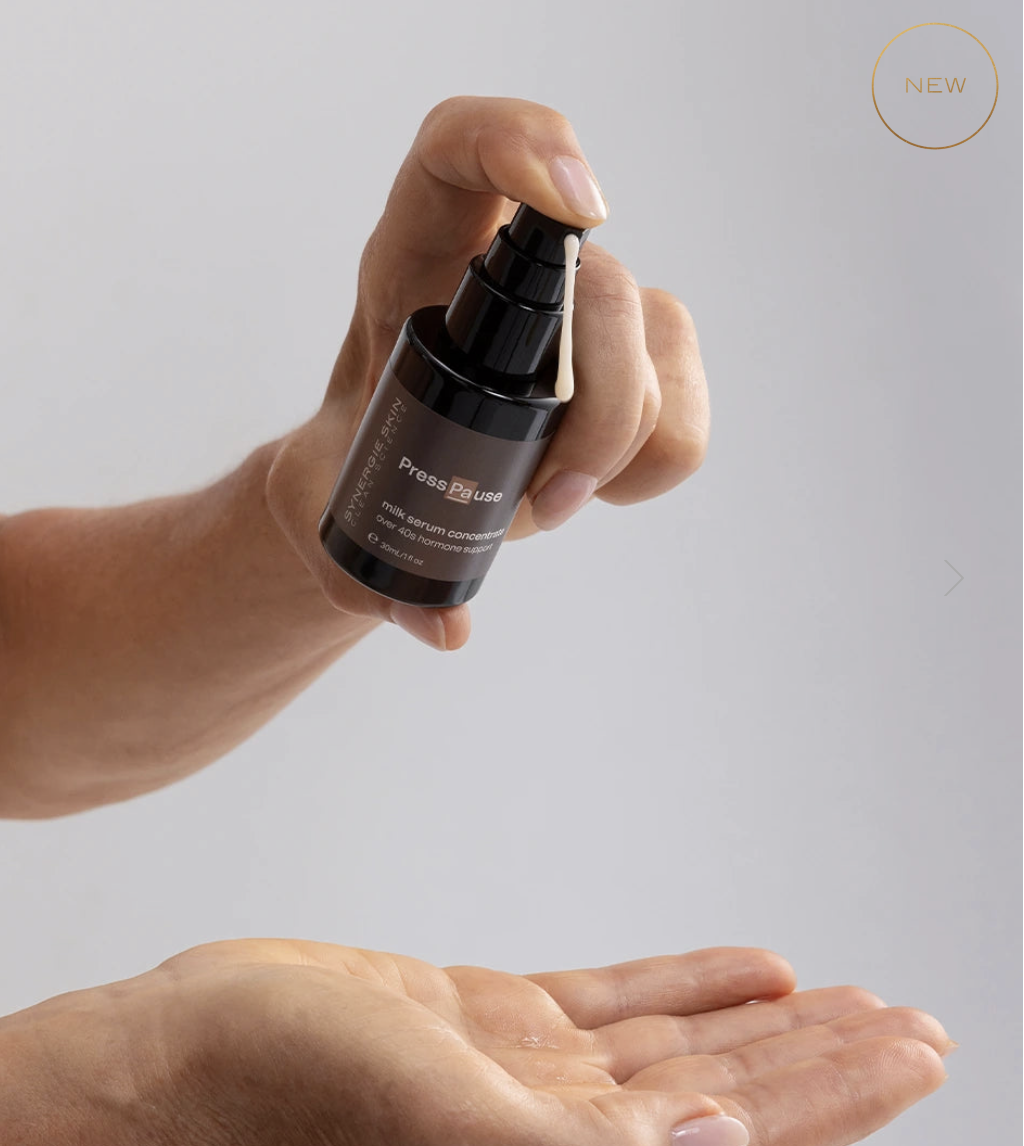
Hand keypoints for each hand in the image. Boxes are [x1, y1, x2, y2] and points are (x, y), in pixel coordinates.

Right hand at [0, 939, 950, 1144]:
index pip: (738, 1135)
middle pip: (728, 1091)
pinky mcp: (484, 1019)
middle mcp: (557, 1132)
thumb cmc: (278, 1097)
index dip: (834, 1093)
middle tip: (917, 1020)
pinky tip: (747, 964)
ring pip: (679, 1044)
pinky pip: (609, 998)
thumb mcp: (437, 1118)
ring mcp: (524, 1073)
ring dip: (765, 1019)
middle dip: (825, 1059)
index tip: (914, 1048)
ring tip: (848, 993)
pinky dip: (682, 981)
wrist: (181, 1060)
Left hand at [266, 96, 708, 650]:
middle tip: (550, 499)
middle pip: (599, 282)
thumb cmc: (351, 478)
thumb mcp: (328, 515)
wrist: (385, 488)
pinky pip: (688, 402)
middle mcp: (505, 274)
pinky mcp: (632, 365)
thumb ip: (366, 571)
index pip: (459, 149)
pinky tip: (602, 485)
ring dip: (625, 439)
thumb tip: (445, 626)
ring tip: (556, 499)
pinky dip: (661, 458)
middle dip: (596, 405)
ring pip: (660, 334)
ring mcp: (579, 315)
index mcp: (411, 267)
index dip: (521, 143)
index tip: (581, 208)